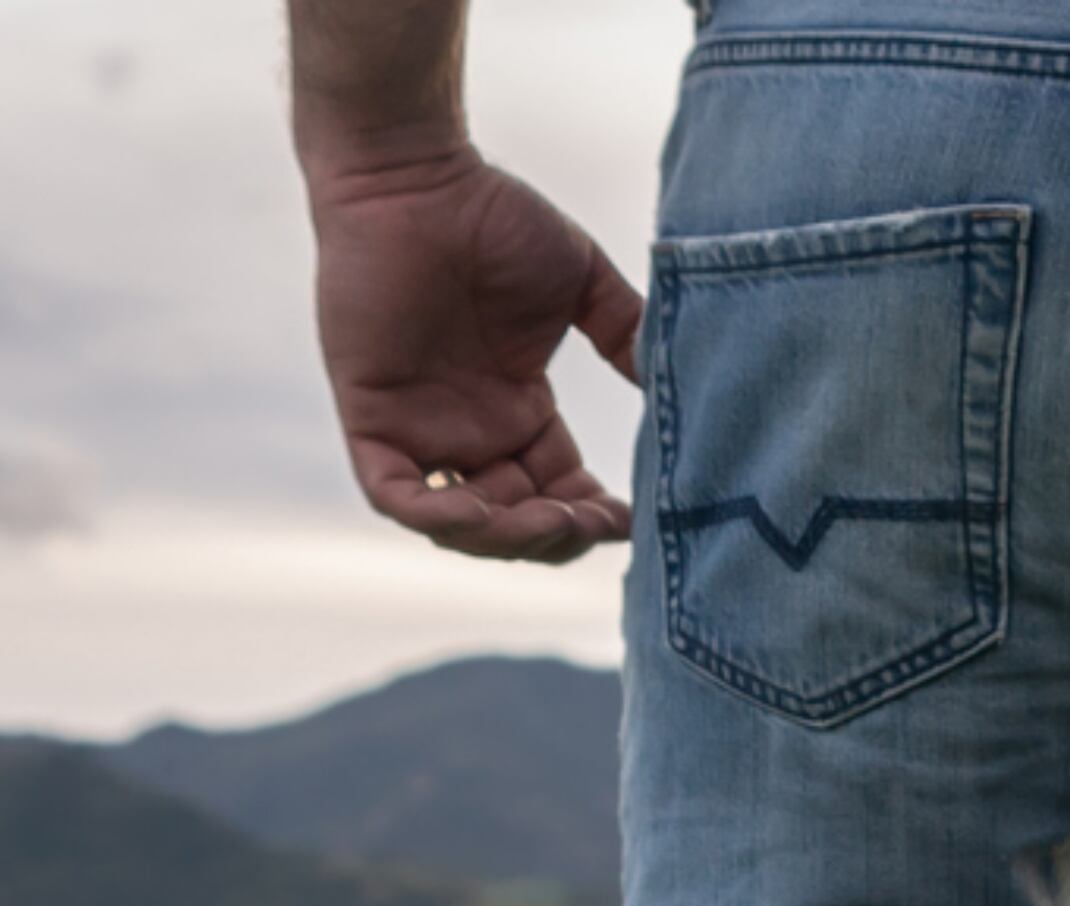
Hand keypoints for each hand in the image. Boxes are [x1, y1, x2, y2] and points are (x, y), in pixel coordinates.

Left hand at [307, 144, 641, 563]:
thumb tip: (674, 386)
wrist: (413, 176)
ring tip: (554, 520)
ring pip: (459, 523)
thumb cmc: (490, 214)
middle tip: (596, 522)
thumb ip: (625, 334)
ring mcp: (417, 426)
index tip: (634, 518)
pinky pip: (396, 495)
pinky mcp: (369, 414)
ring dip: (509, 538)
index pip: (557, 492)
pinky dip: (441, 518)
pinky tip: (486, 512)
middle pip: (515, 521)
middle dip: (559, 536)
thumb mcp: (581, 283)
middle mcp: (466, 428)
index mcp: (515, 408)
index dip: (593, 517)